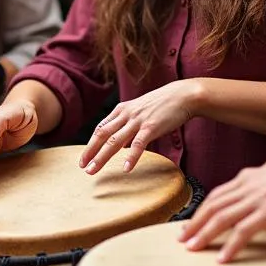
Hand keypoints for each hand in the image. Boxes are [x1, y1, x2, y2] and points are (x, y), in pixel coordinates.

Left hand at [80, 80, 199, 174]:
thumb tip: (121, 144)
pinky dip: (131, 157)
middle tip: (82, 167)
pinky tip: (126, 169)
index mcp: (121, 110)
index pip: (100, 128)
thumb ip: (128, 125)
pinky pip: (138, 144)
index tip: (83, 158)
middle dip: (90, 152)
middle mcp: (125, 114)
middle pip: (102, 135)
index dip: (90, 144)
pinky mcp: (151, 127)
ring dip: (102, 157)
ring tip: (93, 170)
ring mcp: (137, 120)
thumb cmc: (162, 105)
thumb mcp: (139, 111)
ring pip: (114, 141)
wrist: (183, 95)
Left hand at [178, 158, 265, 262]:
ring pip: (220, 219)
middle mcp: (246, 187)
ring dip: (204, 235)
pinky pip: (242, 233)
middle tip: (182, 239)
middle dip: (194, 223)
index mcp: (248, 178)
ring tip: (192, 249)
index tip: (190, 223)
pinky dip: (229, 246)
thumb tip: (259, 209)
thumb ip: (263, 191)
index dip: (200, 209)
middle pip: (212, 206)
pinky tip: (222, 258)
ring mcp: (255, 200)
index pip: (216, 195)